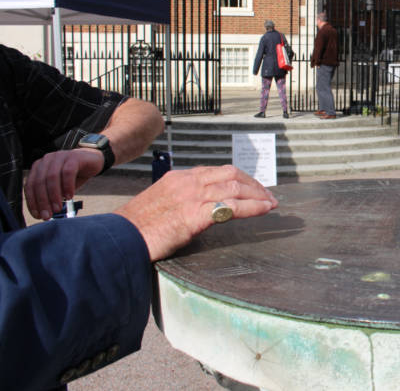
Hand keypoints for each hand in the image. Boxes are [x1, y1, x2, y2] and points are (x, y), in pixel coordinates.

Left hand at [25, 148, 104, 219]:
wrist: (93, 161)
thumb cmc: (74, 175)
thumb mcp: (60, 187)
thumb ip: (51, 196)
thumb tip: (45, 214)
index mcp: (39, 167)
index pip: (30, 185)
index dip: (32, 202)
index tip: (38, 215)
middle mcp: (47, 160)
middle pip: (40, 182)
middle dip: (42, 201)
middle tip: (48, 215)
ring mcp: (60, 157)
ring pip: (52, 177)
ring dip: (54, 195)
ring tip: (58, 208)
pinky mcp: (74, 157)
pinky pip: (68, 172)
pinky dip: (67, 186)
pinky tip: (70, 196)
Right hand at [115, 165, 277, 260]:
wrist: (118, 240)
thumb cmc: (135, 229)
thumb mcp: (158, 205)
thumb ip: (178, 202)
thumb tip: (194, 211)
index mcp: (178, 178)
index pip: (216, 171)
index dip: (238, 178)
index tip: (250, 187)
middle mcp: (188, 182)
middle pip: (231, 174)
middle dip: (253, 183)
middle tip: (267, 195)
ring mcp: (192, 196)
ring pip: (235, 186)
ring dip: (258, 194)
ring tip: (271, 203)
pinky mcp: (196, 214)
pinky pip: (233, 206)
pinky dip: (254, 207)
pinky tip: (265, 209)